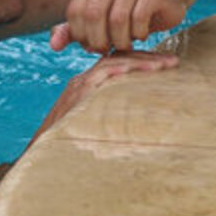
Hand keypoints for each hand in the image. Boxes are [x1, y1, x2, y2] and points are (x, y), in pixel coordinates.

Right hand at [35, 49, 178, 136]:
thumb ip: (114, 121)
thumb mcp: (98, 130)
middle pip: (118, 59)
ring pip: (115, 61)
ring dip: (143, 61)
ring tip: (167, 64)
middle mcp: (83, 82)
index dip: (141, 63)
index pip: (117, 65)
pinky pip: (104, 73)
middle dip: (147, 58)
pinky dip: (126, 68)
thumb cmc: (71, 150)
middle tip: (172, 61)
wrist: (43, 157)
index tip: (164, 67)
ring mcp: (79, 85)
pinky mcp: (78, 93)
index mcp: (88, 88)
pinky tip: (146, 70)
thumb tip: (144, 131)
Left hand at [48, 0, 188, 53]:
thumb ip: (73, 33)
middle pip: (94, 15)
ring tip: (126, 44)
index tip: (94, 45)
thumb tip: (53, 46)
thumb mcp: (97, 25)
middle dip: (100, 40)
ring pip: (117, 19)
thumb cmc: (128, 15)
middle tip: (110, 50)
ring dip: (121, 40)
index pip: (76, 13)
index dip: (83, 35)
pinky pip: (140, 17)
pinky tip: (143, 34)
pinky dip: (139, 33)